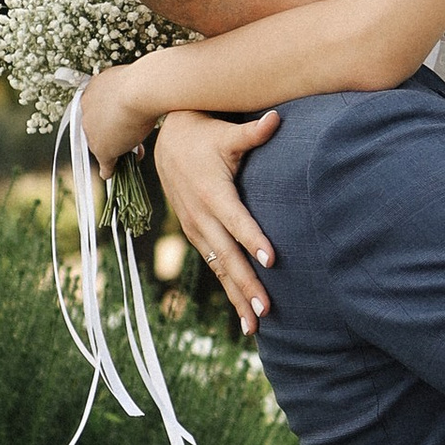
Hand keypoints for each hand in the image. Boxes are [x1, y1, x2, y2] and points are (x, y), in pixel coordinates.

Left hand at [74, 65, 150, 173]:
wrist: (141, 90)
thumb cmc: (143, 82)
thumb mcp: (133, 84)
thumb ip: (129, 92)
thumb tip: (136, 96)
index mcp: (94, 88)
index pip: (100, 106)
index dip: (113, 116)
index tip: (123, 120)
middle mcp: (88, 108)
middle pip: (100, 125)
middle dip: (115, 133)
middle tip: (130, 138)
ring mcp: (93, 130)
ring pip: (104, 143)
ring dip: (116, 150)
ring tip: (131, 154)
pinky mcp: (101, 148)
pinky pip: (104, 162)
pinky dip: (108, 169)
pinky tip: (109, 173)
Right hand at [155, 108, 281, 329]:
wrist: (166, 141)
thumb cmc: (204, 134)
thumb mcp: (226, 132)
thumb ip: (253, 132)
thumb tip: (278, 118)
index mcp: (213, 194)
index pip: (236, 220)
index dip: (253, 239)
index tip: (272, 260)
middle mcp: (202, 217)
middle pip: (227, 256)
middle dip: (246, 284)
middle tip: (266, 310)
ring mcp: (197, 230)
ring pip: (219, 269)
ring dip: (236, 297)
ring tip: (255, 326)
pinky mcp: (197, 236)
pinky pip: (214, 267)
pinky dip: (228, 289)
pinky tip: (243, 312)